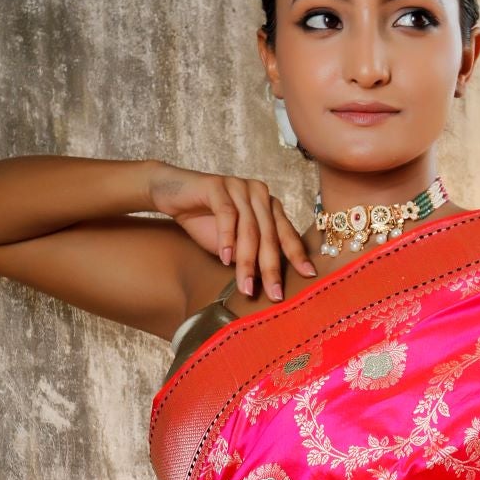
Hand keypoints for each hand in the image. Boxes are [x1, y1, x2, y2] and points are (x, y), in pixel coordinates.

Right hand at [147, 163, 315, 300]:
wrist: (171, 194)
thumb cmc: (205, 220)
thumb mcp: (233, 243)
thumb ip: (251, 255)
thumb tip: (269, 283)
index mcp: (269, 206)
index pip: (286, 232)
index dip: (296, 254)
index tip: (308, 276)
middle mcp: (259, 193)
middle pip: (270, 234)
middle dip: (272, 267)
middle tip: (275, 294)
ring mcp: (240, 186)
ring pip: (249, 229)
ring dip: (248, 261)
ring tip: (246, 286)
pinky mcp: (218, 185)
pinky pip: (227, 214)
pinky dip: (227, 238)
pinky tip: (225, 259)